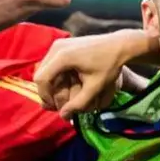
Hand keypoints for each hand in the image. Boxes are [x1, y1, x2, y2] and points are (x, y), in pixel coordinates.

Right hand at [34, 30, 148, 118]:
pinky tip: (62, 83)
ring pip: (43, 69)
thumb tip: (63, 116)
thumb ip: (78, 103)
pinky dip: (53, 75)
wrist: (119, 45)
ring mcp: (58, 44)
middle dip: (46, 91)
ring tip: (59, 95)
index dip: (45, 95)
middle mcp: (56, 48)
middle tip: (55, 103)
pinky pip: (50, 63)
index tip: (54, 107)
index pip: (42, 79)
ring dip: (49, 84)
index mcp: (62, 56)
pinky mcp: (61, 44)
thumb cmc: (109, 65)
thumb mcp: (95, 87)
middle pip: (40, 74)